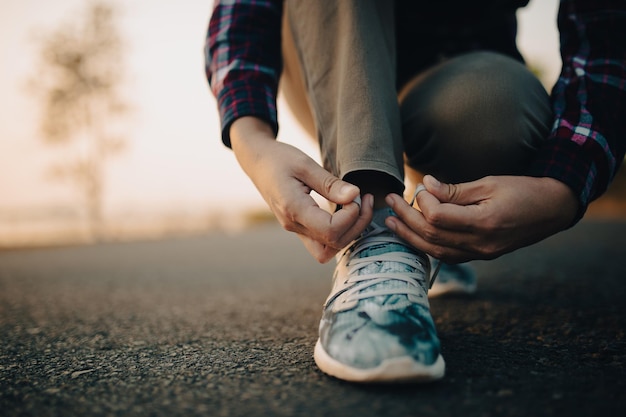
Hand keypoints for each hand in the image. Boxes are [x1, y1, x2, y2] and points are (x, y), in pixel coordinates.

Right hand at [230, 117, 373, 262]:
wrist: (257, 162)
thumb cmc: (279, 158)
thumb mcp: (305, 164)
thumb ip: (330, 184)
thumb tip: (355, 196)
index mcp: (293, 209)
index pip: (331, 230)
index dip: (351, 216)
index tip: (356, 194)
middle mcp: (293, 225)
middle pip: (334, 244)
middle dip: (356, 225)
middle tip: (363, 199)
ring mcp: (295, 229)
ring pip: (329, 250)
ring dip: (349, 232)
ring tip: (358, 206)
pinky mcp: (299, 227)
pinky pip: (323, 242)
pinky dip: (339, 232)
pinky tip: (346, 211)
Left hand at [384, 175, 578, 262]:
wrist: (552, 210)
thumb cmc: (523, 191)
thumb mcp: (489, 183)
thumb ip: (454, 189)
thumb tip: (425, 185)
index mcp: (484, 223)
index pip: (437, 218)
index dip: (422, 202)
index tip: (419, 186)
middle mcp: (480, 243)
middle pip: (431, 235)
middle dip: (406, 218)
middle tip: (391, 202)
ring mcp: (480, 253)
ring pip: (435, 250)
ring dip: (410, 236)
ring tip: (391, 223)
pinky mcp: (480, 255)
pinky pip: (446, 255)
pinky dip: (426, 245)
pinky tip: (413, 235)